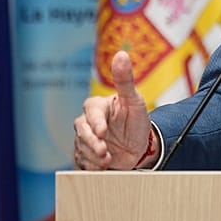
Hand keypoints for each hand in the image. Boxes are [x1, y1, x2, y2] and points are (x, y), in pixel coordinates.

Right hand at [73, 51, 154, 170]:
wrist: (140, 147)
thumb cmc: (136, 120)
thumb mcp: (134, 100)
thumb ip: (125, 79)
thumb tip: (121, 54)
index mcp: (97, 106)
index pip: (91, 112)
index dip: (96, 123)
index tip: (103, 132)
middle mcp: (87, 122)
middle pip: (81, 131)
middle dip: (92, 143)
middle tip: (106, 153)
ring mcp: (85, 139)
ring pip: (81, 148)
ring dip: (94, 157)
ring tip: (109, 160)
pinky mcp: (86, 155)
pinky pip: (82, 162)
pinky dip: (92, 166)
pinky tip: (103, 166)